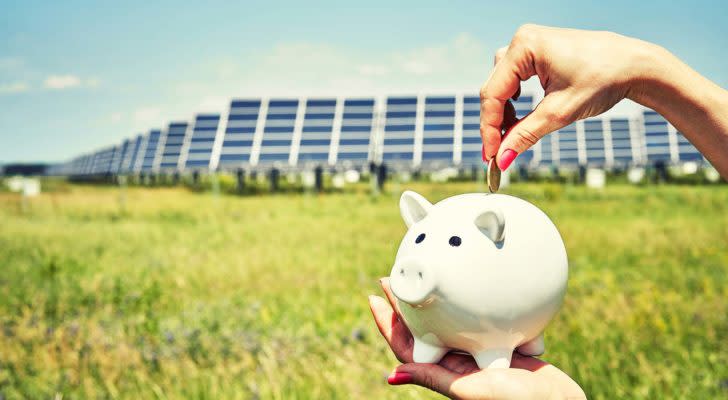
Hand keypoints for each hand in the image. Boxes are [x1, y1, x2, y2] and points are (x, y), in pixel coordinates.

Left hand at [369, 278, 585, 399]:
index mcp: (447, 374)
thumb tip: (393, 375)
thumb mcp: (473, 391)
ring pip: (448, 321)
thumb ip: (436, 380)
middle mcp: (458, 363)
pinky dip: (467, 302)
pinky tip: (466, 285)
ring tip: (422, 276)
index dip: (389, 324)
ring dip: (433, 300)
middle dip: (406, 305)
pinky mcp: (501, 343)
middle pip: (423, 329)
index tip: (375, 298)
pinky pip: (478, 320)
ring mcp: (479, 352)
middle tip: (391, 277)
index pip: (408, 347)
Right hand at [480, 24, 658, 170]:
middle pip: (494, 88)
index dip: (489, 128)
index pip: (493, 93)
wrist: (635, 65)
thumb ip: (524, 135)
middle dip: (496, 122)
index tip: (491, 155)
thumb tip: (501, 158)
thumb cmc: (604, 80)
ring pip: (501, 83)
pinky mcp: (537, 51)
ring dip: (504, 111)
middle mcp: (521, 40)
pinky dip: (513, 98)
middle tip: (498, 152)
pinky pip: (513, 77)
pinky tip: (521, 113)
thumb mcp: (559, 113)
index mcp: (524, 47)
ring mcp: (529, 44)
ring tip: (513, 133)